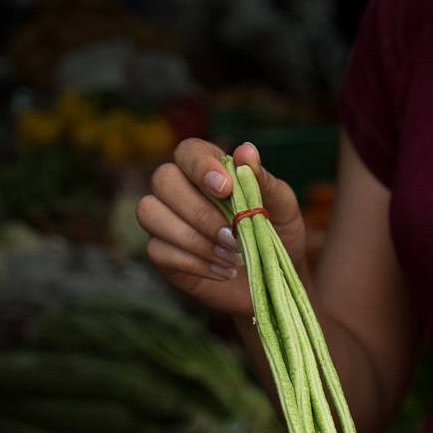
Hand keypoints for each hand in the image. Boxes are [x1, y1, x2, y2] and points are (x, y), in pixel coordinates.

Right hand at [138, 139, 311, 316]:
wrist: (270, 281)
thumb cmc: (276, 236)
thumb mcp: (281, 207)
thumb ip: (263, 180)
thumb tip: (246, 151)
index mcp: (209, 169)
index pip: (189, 151)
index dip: (201, 166)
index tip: (226, 189)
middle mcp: (180, 189)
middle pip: (163, 180)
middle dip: (198, 210)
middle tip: (232, 234)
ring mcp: (165, 221)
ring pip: (151, 214)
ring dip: (193, 238)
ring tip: (231, 257)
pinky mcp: (161, 253)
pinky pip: (159, 250)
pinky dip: (194, 263)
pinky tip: (223, 271)